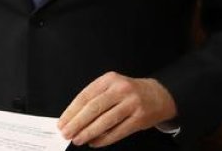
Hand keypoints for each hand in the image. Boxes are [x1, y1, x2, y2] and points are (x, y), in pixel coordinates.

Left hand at [57, 72, 176, 146]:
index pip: (85, 96)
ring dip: (89, 132)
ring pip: (105, 121)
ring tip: (78, 139)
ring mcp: (131, 104)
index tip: (62, 122)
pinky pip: (118, 131)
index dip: (71, 111)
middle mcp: (120, 89)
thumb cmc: (129, 92)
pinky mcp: (139, 118)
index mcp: (109, 79)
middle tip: (66, 133)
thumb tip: (73, 118)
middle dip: (77, 123)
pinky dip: (104, 139)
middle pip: (93, 108)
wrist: (159, 95)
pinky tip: (94, 142)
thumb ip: (94, 98)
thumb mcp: (112, 86)